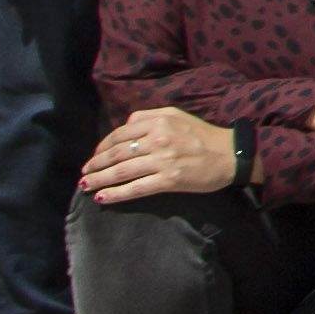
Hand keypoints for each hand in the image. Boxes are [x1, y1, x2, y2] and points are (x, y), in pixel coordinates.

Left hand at [74, 104, 235, 203]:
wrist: (230, 155)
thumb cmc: (203, 136)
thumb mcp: (178, 116)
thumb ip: (150, 117)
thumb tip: (125, 126)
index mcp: (160, 121)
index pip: (121, 133)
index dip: (102, 146)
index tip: (94, 157)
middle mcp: (159, 138)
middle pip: (117, 152)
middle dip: (96, 165)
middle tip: (84, 174)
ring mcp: (163, 160)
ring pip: (122, 170)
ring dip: (100, 179)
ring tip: (86, 186)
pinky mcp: (169, 180)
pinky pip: (136, 187)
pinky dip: (116, 193)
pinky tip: (103, 197)